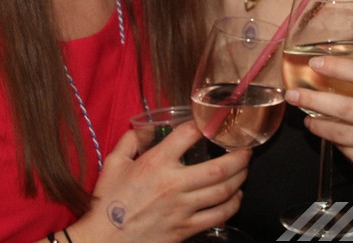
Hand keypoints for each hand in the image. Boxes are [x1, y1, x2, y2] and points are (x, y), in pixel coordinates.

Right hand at [73, 122, 248, 241]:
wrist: (105, 239)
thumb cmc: (108, 203)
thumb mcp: (113, 164)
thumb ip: (130, 141)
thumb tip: (143, 127)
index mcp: (156, 163)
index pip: (188, 135)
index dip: (204, 124)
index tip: (213, 121)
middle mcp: (174, 184)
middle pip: (218, 168)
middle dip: (239, 156)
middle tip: (246, 148)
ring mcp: (182, 208)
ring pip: (223, 191)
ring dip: (240, 178)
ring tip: (245, 169)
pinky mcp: (186, 228)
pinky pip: (218, 216)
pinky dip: (232, 205)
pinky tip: (236, 197)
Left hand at [284, 57, 352, 195]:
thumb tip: (323, 75)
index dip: (339, 67)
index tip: (316, 63)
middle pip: (346, 107)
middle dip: (314, 100)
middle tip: (292, 94)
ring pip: (340, 131)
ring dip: (317, 123)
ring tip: (305, 116)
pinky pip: (342, 148)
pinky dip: (330, 138)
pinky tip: (323, 132)